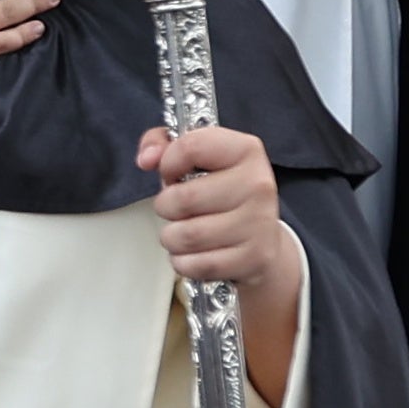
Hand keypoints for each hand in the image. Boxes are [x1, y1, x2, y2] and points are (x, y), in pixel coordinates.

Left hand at [135, 125, 295, 299]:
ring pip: (186, 235)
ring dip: (172, 237)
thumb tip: (147, 159)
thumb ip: (162, 143)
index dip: (168, 164)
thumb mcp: (197, 156)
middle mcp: (258, 184)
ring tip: (183, 230)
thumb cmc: (222, 193)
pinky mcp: (254, 257)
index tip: (173, 174)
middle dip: (166, 206)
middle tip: (176, 208)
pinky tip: (195, 252)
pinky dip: (184, 262)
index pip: (190, 147)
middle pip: (183, 198)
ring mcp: (259, 223)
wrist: (261, 237)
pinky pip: (196, 264)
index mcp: (246, 150)